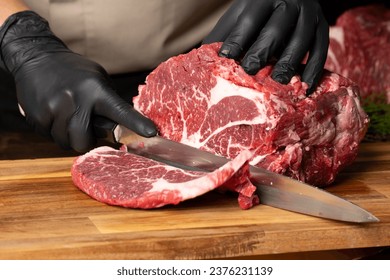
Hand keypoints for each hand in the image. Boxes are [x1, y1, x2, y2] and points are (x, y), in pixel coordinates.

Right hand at [0, 11, 156, 151]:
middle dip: (87, 141)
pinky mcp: (37, 116)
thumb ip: (109, 102)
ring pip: (66, 142)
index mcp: (95, 90)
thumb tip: (125, 126)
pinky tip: (55, 115)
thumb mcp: (97, 78)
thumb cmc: (73, 72)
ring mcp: (53, 109)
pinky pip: (50, 137)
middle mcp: (75, 100)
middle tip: (87, 129)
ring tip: (69, 117)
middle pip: (83, 141)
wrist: (36, 58)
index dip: (135, 124)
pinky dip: (55, 131)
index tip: (151, 133)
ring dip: (70, 136)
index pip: (120, 111)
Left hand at [203, 0, 328, 92]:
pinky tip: (305, 87)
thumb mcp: (239, 16)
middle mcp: (288, 2)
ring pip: (301, 40)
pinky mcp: (323, 27)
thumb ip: (224, 35)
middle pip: (275, 29)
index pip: (249, 20)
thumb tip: (202, 61)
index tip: (226, 58)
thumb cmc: (257, 12)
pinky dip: (314, 70)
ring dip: (289, 63)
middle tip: (251, 71)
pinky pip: (322, 50)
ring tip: (279, 83)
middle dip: (262, 52)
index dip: (237, 39)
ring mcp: (308, 14)